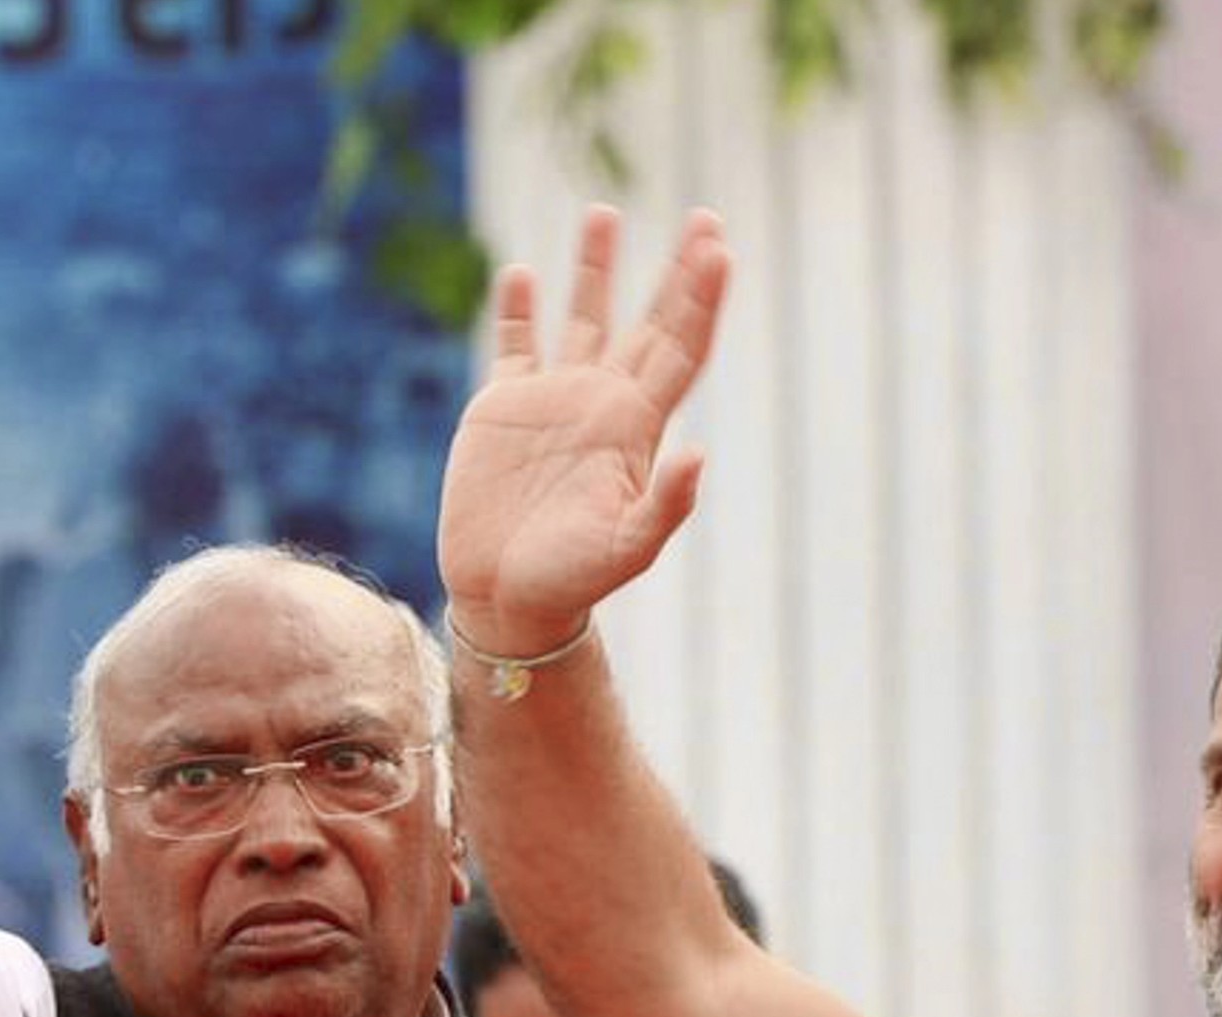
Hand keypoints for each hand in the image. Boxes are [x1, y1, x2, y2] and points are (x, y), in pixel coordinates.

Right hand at [437, 207, 729, 653]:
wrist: (506, 599)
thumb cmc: (571, 581)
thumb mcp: (625, 550)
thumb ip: (665, 505)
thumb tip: (700, 456)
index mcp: (637, 426)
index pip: (682, 348)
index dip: (703, 299)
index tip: (720, 249)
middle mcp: (602, 402)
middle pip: (649, 320)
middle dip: (676, 269)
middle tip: (705, 215)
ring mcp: (552, 399)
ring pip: (582, 316)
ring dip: (594, 266)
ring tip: (605, 213)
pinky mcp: (502, 408)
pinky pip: (514, 344)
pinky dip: (516, 308)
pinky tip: (520, 272)